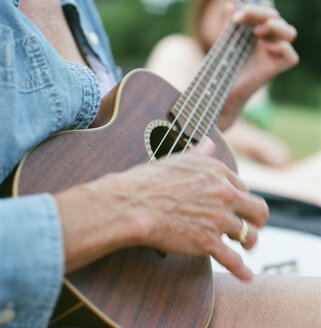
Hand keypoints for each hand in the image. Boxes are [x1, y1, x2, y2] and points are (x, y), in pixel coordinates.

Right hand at [84, 138, 268, 280]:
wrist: (132, 204)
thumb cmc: (149, 181)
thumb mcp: (177, 160)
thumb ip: (199, 153)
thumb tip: (209, 143)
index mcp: (217, 172)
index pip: (242, 187)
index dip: (241, 198)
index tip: (238, 205)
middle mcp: (224, 193)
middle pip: (257, 210)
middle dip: (257, 219)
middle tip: (252, 225)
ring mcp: (218, 219)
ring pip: (250, 235)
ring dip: (250, 243)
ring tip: (246, 246)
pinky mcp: (208, 242)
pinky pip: (233, 260)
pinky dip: (242, 271)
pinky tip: (247, 276)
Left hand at [217, 4, 298, 130]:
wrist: (223, 91)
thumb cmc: (225, 68)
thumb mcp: (225, 43)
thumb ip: (228, 26)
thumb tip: (230, 5)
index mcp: (258, 34)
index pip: (265, 13)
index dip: (254, 10)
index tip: (236, 17)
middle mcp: (268, 42)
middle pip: (277, 19)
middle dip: (261, 13)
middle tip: (243, 18)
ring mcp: (273, 55)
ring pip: (290, 33)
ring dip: (277, 26)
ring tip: (257, 31)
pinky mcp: (274, 70)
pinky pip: (291, 57)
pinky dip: (283, 49)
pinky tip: (268, 48)